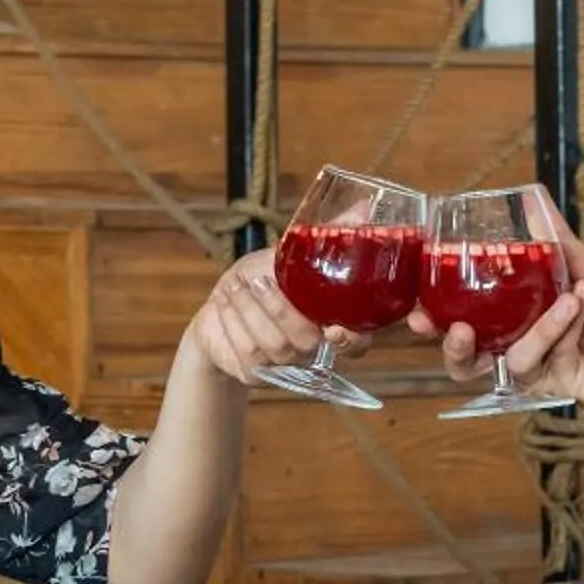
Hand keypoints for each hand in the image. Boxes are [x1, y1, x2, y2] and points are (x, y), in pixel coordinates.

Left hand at [182, 248, 352, 386]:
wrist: (220, 304)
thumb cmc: (264, 276)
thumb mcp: (293, 252)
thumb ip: (328, 236)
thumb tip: (364, 209)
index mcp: (333, 321)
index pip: (358, 343)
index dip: (351, 340)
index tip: (335, 329)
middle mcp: (314, 350)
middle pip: (307, 342)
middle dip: (279, 308)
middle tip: (257, 279)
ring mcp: (285, 367)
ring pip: (274, 346)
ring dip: (250, 311)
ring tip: (235, 285)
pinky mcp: (256, 375)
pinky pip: (248, 354)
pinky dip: (233, 323)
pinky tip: (226, 303)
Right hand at [404, 201, 583, 424]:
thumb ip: (557, 240)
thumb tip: (534, 196)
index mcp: (521, 315)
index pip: (469, 315)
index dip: (437, 311)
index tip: (416, 299)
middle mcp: (522, 343)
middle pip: (468, 352)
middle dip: (450, 341)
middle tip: (446, 324)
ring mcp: (538, 368)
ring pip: (503, 358)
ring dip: (528, 326)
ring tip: (558, 299)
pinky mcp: (556, 385)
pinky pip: (541, 358)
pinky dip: (559, 326)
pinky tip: (580, 303)